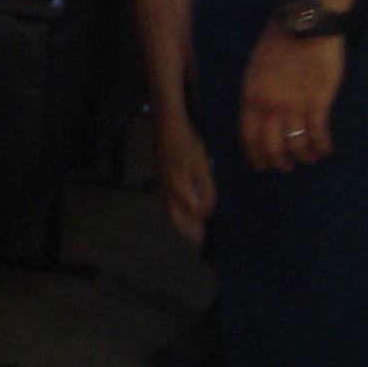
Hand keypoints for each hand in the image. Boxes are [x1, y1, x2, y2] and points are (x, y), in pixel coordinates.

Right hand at [151, 109, 215, 243]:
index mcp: (179, 191)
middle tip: (200, 239)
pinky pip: (167, 203)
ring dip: (181, 223)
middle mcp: (167, 193)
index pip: (190, 217)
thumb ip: (206, 191)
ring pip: (169, 212)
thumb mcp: (203, 167)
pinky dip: (176, 212)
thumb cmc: (188, 145)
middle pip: (175, 220)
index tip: (207, 237)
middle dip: (187, 232)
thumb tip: (206, 211)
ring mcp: (161, 186)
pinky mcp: (160, 180)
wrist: (168, 127)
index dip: (199, 227)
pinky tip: (184, 209)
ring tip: (194, 228)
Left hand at [239, 25, 342, 171]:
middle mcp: (270, 107)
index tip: (262, 165)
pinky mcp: (319, 104)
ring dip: (303, 157)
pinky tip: (324, 150)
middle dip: (279, 161)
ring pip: (296, 144)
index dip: (255, 154)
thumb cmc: (278, 43)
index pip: (248, 136)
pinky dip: (321, 147)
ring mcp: (295, 107)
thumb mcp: (255, 70)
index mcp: (251, 97)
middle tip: (286, 167)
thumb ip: (256, 95)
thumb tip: (260, 117)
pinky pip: (318, 134)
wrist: (304, 27)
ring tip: (309, 159)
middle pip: (272, 146)